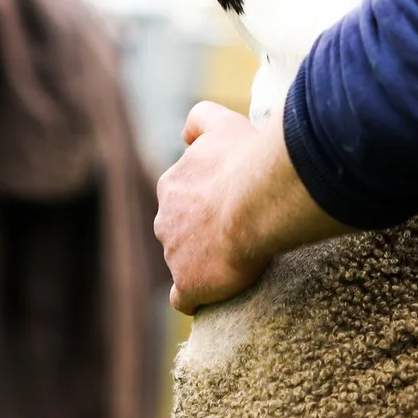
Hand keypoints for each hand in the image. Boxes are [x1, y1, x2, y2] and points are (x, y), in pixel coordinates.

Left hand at [155, 101, 343, 313]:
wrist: (253, 201)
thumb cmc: (243, 161)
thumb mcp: (222, 123)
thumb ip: (200, 119)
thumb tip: (185, 134)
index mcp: (171, 185)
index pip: (181, 198)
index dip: (205, 203)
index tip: (231, 204)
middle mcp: (164, 219)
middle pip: (178, 230)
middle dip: (199, 232)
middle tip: (238, 230)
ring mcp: (173, 254)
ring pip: (182, 261)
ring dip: (203, 262)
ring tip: (238, 260)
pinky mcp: (188, 283)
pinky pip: (184, 298)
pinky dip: (196, 296)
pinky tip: (212, 294)